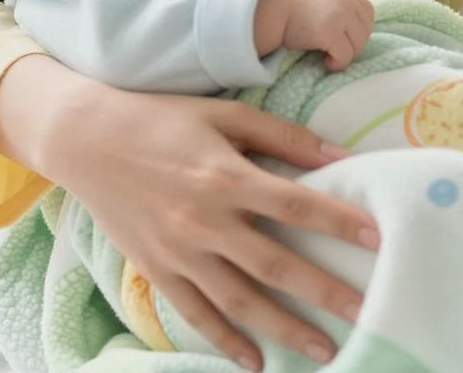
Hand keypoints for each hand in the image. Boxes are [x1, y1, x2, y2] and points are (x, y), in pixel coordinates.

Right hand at [23, 65, 378, 369]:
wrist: (84, 139)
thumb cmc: (160, 118)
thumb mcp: (224, 113)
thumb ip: (282, 135)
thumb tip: (339, 152)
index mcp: (224, 175)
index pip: (295, 204)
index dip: (338, 222)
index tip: (378, 239)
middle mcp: (204, 220)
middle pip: (275, 264)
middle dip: (324, 292)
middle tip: (368, 312)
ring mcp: (178, 251)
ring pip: (240, 301)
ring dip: (284, 329)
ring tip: (326, 350)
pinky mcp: (155, 269)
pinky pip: (196, 313)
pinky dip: (225, 341)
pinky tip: (255, 361)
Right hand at [261, 0, 373, 70]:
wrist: (272, 11)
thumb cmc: (292, 8)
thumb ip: (341, 6)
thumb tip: (356, 29)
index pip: (368, 13)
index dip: (359, 29)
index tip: (344, 38)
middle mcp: (346, 0)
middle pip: (365, 31)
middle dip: (353, 45)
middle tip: (335, 50)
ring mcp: (339, 15)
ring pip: (358, 46)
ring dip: (346, 55)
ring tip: (329, 56)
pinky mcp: (330, 32)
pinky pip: (345, 56)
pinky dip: (337, 63)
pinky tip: (325, 61)